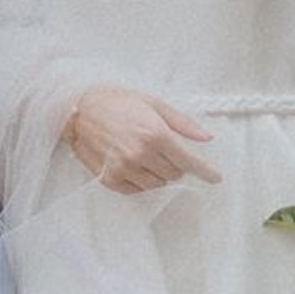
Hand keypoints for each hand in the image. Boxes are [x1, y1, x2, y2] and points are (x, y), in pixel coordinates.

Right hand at [66, 87, 219, 194]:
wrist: (80, 110)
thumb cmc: (118, 103)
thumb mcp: (154, 104)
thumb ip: (183, 123)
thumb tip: (207, 138)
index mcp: (155, 134)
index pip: (189, 161)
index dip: (205, 171)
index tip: (215, 177)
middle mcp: (141, 154)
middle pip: (174, 173)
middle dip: (174, 163)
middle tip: (161, 148)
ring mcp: (124, 168)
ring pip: (157, 184)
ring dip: (158, 173)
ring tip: (144, 154)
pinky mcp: (110, 179)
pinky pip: (138, 190)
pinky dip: (141, 181)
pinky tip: (133, 164)